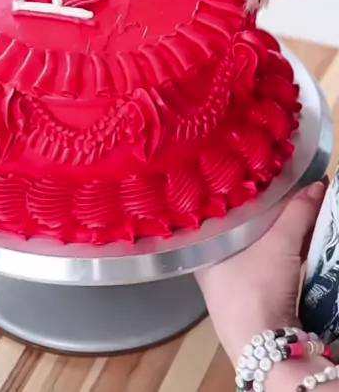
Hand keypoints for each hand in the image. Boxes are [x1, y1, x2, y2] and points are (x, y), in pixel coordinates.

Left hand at [196, 182, 325, 363]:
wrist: (265, 346)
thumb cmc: (257, 287)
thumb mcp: (281, 242)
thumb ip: (299, 210)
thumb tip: (317, 183)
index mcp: (203, 246)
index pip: (219, 208)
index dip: (240, 191)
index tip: (257, 172)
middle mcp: (209, 264)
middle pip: (239, 227)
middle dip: (264, 210)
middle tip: (283, 187)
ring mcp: (226, 286)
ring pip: (252, 247)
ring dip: (274, 232)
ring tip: (295, 208)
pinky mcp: (246, 302)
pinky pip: (261, 265)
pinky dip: (277, 253)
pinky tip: (294, 242)